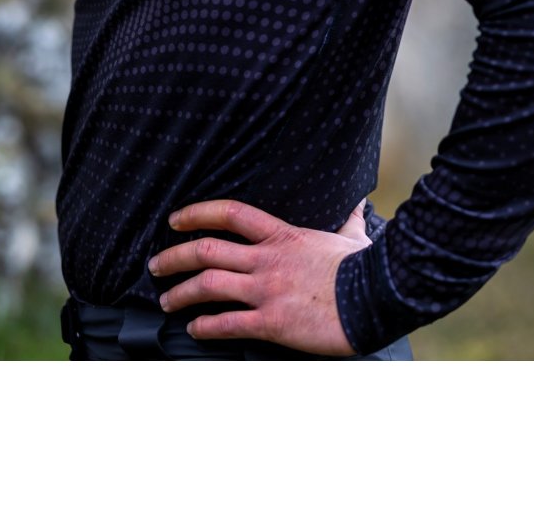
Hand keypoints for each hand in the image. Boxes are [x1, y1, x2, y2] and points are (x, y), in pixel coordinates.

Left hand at [147, 197, 369, 355]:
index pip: (230, 214)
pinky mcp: (271, 323)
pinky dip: (204, 327)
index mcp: (282, 235)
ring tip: (167, 300)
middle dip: (174, 257)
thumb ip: (347, 220)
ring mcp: (266, 291)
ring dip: (180, 293)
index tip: (176, 220)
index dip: (197, 213)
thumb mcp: (353, 236)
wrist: (376, 298)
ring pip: (208, 286)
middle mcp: (267, 260)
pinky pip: (227, 324)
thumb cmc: (365, 269)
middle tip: (156, 265)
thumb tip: (357, 203)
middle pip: (206, 251)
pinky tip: (194, 330)